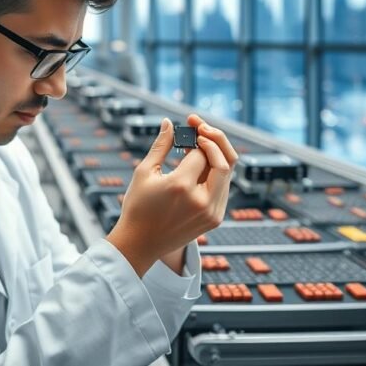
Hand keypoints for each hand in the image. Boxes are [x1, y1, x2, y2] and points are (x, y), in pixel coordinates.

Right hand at [106, 115, 237, 276]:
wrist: (140, 244)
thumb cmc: (137, 207)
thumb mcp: (144, 172)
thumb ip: (161, 145)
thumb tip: (169, 122)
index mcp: (181, 186)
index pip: (201, 152)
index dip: (195, 138)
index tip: (186, 131)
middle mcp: (201, 201)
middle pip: (225, 161)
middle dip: (215, 139)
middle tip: (201, 128)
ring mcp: (212, 213)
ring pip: (228, 174)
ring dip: (217, 155)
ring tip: (199, 145)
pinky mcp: (215, 219)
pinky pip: (224, 188)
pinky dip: (216, 172)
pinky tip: (201, 165)